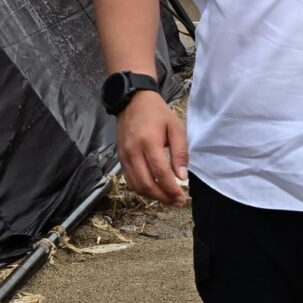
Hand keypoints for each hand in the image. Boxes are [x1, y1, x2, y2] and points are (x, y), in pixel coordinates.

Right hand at [117, 91, 188, 206]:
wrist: (132, 101)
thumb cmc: (157, 113)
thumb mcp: (176, 127)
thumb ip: (180, 152)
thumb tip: (182, 176)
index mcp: (148, 142)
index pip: (160, 173)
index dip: (171, 188)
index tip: (182, 197)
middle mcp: (133, 152)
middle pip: (146, 184)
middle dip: (163, 197)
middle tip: (177, 201)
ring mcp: (124, 156)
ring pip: (136, 185)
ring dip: (152, 196)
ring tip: (168, 198)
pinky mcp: (120, 159)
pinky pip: (129, 180)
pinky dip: (142, 189)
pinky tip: (154, 190)